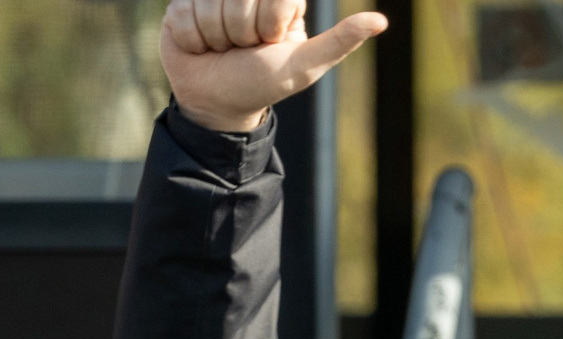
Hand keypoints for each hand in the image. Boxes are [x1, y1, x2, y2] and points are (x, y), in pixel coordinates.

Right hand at [162, 0, 387, 133]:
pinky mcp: (181, 3)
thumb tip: (380, 21)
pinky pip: (184, 14)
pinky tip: (201, 45)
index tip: (269, 42)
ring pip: (209, 6)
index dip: (267, 26)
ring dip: (215, 39)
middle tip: (243, 48)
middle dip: (241, 34)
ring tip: (222, 48)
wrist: (218, 103)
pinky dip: (193, 39)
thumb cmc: (263, 83)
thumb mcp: (304, 65)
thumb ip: (340, 42)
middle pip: (238, 1)